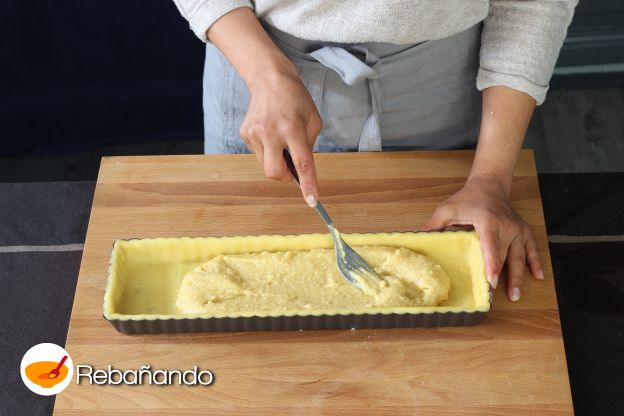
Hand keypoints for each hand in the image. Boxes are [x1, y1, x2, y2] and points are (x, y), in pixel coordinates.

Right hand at [206, 7, 321, 205]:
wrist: (269, 79)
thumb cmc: (296, 99)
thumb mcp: (313, 120)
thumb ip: (309, 146)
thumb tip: (301, 170)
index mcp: (293, 128)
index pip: (302, 163)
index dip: (308, 184)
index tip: (312, 201)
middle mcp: (271, 132)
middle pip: (275, 173)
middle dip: (286, 177)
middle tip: (293, 167)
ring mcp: (255, 134)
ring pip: (266, 165)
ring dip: (277, 161)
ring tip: (281, 141)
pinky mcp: (245, 134)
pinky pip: (259, 154)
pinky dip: (268, 150)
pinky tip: (270, 132)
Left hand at [424, 176, 543, 300]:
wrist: (490, 184)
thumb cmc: (468, 198)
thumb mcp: (447, 208)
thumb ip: (434, 224)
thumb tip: (420, 238)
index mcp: (488, 222)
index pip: (491, 247)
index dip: (491, 265)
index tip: (491, 282)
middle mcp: (507, 226)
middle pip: (504, 257)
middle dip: (501, 279)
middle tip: (493, 298)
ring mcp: (517, 229)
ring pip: (518, 257)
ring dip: (518, 277)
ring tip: (515, 296)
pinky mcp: (524, 230)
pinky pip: (531, 249)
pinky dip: (535, 263)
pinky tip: (537, 277)